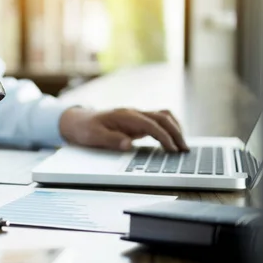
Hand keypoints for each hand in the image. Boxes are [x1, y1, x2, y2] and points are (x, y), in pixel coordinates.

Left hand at [59, 107, 188, 151]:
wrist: (77, 120)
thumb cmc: (85, 128)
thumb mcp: (93, 136)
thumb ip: (111, 140)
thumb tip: (128, 144)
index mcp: (124, 116)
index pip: (150, 124)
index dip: (163, 136)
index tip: (172, 150)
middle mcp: (134, 113)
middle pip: (162, 117)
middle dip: (176, 132)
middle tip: (184, 150)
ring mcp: (136, 116)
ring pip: (163, 117)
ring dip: (175, 129)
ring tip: (183, 146)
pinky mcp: (137, 122)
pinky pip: (158, 122)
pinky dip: (169, 129)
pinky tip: (172, 141)